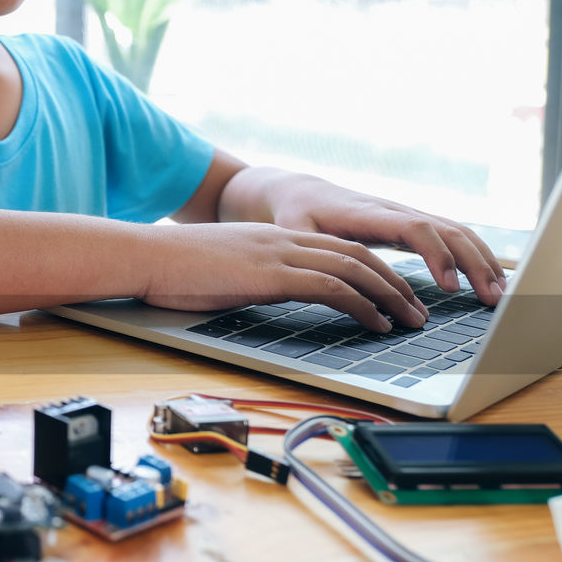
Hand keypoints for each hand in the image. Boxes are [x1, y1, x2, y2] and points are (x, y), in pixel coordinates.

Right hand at [144, 222, 427, 331]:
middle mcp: (282, 240)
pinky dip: (361, 305)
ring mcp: (278, 254)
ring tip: (409, 319)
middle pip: (357, 254)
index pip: (337, 247)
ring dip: (389, 295)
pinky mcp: (271, 274)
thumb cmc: (170, 270)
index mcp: (272, 238)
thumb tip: (257, 295)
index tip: (392, 291)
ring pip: (353, 268)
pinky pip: (330, 287)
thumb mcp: (220, 271)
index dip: (372, 268)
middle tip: (417, 308)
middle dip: (394, 282)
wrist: (145, 256)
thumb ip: (248, 277)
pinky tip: (376, 323)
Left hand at [263, 174, 507, 305]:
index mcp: (370, 213)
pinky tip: (486, 281)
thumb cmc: (297, 216)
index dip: (437, 255)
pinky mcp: (412, 225)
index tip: (449, 287)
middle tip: (489, 299)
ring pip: (456, 232)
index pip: (416, 228)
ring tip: (497, 295)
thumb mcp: (296, 232)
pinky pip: (451, 237)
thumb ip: (314, 252)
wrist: (303, 193)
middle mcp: (396, 211)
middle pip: (448, 230)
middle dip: (474, 264)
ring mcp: (408, 216)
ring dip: (481, 262)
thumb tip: (332, 282)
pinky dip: (473, 257)